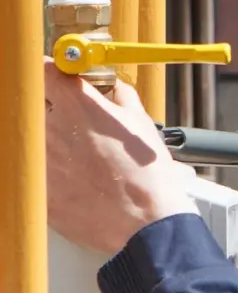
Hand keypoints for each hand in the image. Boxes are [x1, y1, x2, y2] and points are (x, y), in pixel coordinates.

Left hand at [44, 60, 197, 255]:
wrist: (144, 221)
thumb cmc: (147, 174)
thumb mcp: (142, 126)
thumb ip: (122, 100)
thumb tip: (116, 91)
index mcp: (74, 104)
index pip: (43, 70)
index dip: (53, 74)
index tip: (59, 79)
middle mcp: (47, 126)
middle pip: (35, 107)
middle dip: (53, 112)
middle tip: (76, 126)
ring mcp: (36, 159)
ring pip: (34, 141)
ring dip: (53, 145)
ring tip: (83, 162)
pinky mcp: (35, 188)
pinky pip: (35, 172)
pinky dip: (52, 174)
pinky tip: (79, 183)